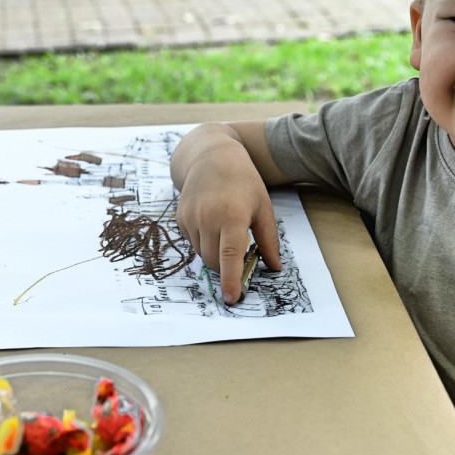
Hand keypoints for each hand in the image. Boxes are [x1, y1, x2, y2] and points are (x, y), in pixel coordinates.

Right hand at [174, 133, 281, 303]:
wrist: (211, 156)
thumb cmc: (243, 181)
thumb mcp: (263, 207)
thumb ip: (268, 240)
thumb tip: (274, 267)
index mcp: (231, 216)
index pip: (230, 255)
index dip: (231, 279)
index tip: (232, 298)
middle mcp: (207, 218)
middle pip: (214, 261)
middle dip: (226, 267)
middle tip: (241, 256)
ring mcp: (190, 218)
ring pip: (202, 253)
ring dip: (215, 254)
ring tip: (227, 230)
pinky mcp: (180, 218)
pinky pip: (193, 242)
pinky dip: (204, 241)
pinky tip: (212, 222)